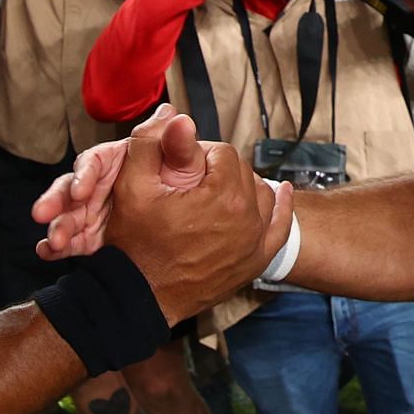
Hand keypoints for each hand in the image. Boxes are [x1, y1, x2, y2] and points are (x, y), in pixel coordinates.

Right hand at [34, 107, 293, 322]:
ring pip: (262, 195)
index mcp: (222, 195)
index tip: (181, 167)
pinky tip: (280, 193)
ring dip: (244, 187)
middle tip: (192, 182)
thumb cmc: (135, 244)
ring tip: (219, 189)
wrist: (138, 298)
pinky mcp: (255, 263)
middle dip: (220, 170)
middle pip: (243, 172)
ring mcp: (255, 243)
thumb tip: (179, 115)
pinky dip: (281, 209)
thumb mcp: (132, 186)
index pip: (223, 153)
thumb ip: (152, 144)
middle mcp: (248, 218)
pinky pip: (280, 228)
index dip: (199, 154)